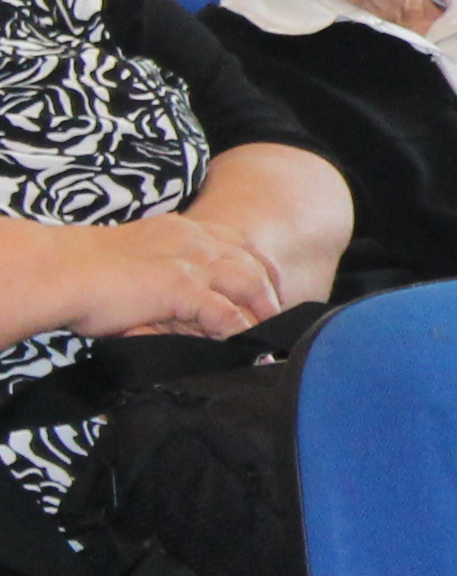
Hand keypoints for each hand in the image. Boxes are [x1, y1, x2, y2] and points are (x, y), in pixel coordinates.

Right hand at [39, 209, 282, 339]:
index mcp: (182, 230)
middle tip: (278, 317)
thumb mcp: (134, 260)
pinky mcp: (182, 287)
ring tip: (269, 335)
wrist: (58, 271)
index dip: (258, 265)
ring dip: (262, 310)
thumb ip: (162, 272)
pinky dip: (240, 329)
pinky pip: (225, 312)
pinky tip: (246, 344)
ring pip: (248, 283)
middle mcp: (194, 240)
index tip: (269, 287)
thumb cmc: (81, 270)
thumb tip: (179, 300)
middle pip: (251, 261)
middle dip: (270, 290)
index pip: (236, 243)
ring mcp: (191, 262)